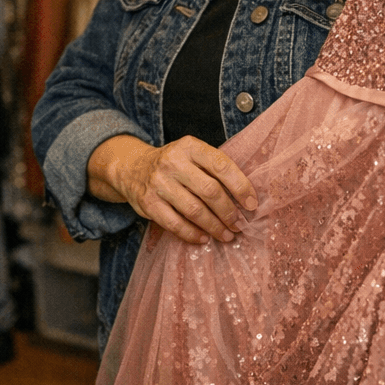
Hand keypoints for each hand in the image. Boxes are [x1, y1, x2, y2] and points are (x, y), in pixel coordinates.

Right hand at [88, 134, 257, 244]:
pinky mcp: (148, 203)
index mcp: (189, 146)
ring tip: (226, 235)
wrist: (132, 168)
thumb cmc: (173, 164)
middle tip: (239, 224)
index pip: (221, 165)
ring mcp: (158, 183)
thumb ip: (213, 168)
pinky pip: (175, 224)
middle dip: (228, 212)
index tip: (252, 204)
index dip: (240, 186)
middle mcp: (172, 162)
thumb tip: (246, 197)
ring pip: (194, 210)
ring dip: (214, 226)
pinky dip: (192, 234)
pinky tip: (204, 238)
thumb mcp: (191, 154)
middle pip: (209, 191)